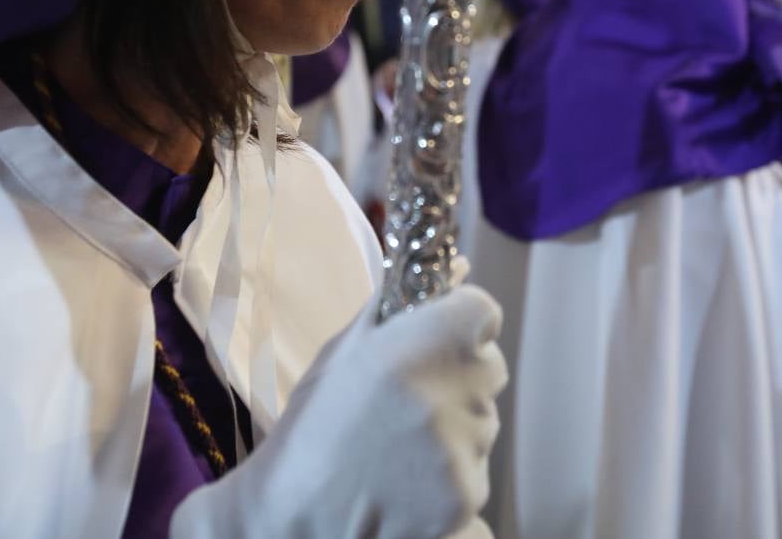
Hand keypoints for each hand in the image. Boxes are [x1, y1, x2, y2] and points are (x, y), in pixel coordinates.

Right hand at [171, 284, 506, 538]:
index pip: (483, 312)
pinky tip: (409, 482)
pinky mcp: (467, 499)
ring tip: (400, 447)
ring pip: (483, 422)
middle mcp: (447, 396)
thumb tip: (457, 267)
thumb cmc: (311, 429)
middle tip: (410, 400)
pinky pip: (477, 470)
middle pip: (488, 368)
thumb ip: (400, 306)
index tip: (441, 337)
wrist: (293, 520)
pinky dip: (453, 476)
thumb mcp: (343, 352)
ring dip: (456, 428)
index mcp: (417, 346)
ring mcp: (462, 452)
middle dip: (460, 377)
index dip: (463, 323)